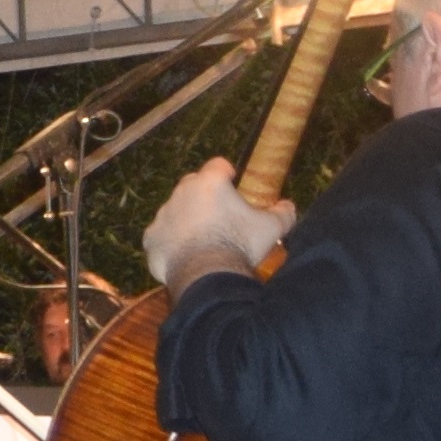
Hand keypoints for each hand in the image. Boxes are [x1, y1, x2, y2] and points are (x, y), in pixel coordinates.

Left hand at [144, 157, 293, 286]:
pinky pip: (161, 236)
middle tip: (220, 218)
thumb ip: (282, 213)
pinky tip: (185, 256)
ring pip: (176, 210)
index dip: (227, 174)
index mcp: (210, 182)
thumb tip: (288, 206)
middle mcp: (182, 192)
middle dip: (205, 197)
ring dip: (187, 220)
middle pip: (194, 185)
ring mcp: (163, 214)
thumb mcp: (271, 228)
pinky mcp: (151, 238)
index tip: (233, 185)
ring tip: (203, 242)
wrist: (207, 274)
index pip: (218, 165)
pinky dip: (171, 243)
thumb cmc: (239, 244)